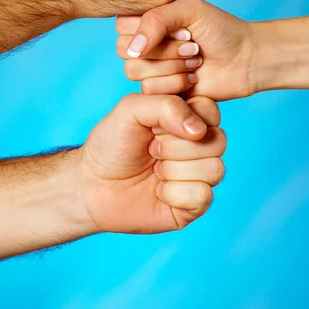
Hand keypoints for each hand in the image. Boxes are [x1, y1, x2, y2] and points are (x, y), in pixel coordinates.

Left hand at [77, 93, 225, 233]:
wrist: (91, 185)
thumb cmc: (111, 144)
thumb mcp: (130, 110)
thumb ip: (165, 104)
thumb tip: (198, 129)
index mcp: (187, 118)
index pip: (210, 110)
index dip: (184, 118)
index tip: (154, 124)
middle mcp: (198, 145)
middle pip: (218, 140)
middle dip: (175, 146)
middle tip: (151, 149)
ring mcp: (199, 175)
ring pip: (214, 169)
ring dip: (174, 170)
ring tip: (154, 170)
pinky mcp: (195, 204)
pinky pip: (203, 195)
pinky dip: (174, 194)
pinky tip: (158, 192)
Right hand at [116, 0, 255, 100]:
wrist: (245, 59)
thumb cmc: (220, 29)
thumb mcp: (188, 9)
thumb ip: (155, 20)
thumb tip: (133, 49)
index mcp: (147, 17)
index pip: (122, 24)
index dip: (151, 28)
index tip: (183, 26)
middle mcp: (144, 42)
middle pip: (125, 49)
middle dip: (164, 49)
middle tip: (192, 44)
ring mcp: (151, 66)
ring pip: (134, 70)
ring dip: (171, 66)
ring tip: (195, 60)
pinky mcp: (160, 89)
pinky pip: (149, 89)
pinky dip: (175, 83)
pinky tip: (194, 77)